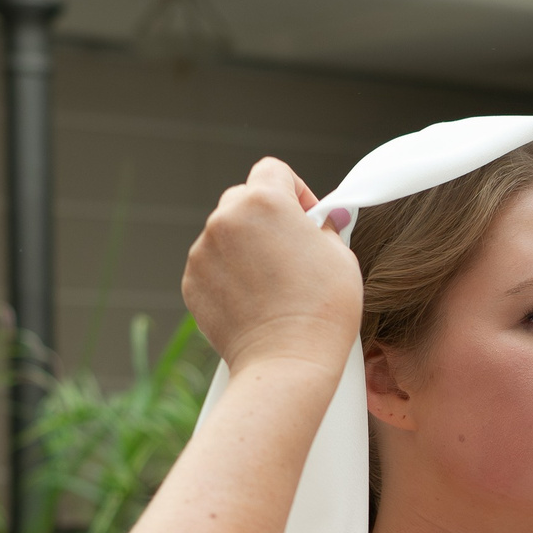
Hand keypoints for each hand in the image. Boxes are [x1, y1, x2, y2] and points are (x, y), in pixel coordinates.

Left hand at [183, 158, 361, 374]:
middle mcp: (226, 219)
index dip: (294, 190)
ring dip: (245, 246)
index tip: (306, 216)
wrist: (286, 362)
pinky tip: (253, 300)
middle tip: (289, 249)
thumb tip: (321, 221)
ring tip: (272, 282)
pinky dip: (229, 274)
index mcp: (264, 202)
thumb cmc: (322, 310)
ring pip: (225, 233)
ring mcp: (203, 251)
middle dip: (266, 217)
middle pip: (243, 198)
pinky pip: (212, 265)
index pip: (273, 170)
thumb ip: (325, 226)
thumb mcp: (340, 256)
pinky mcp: (191, 282)